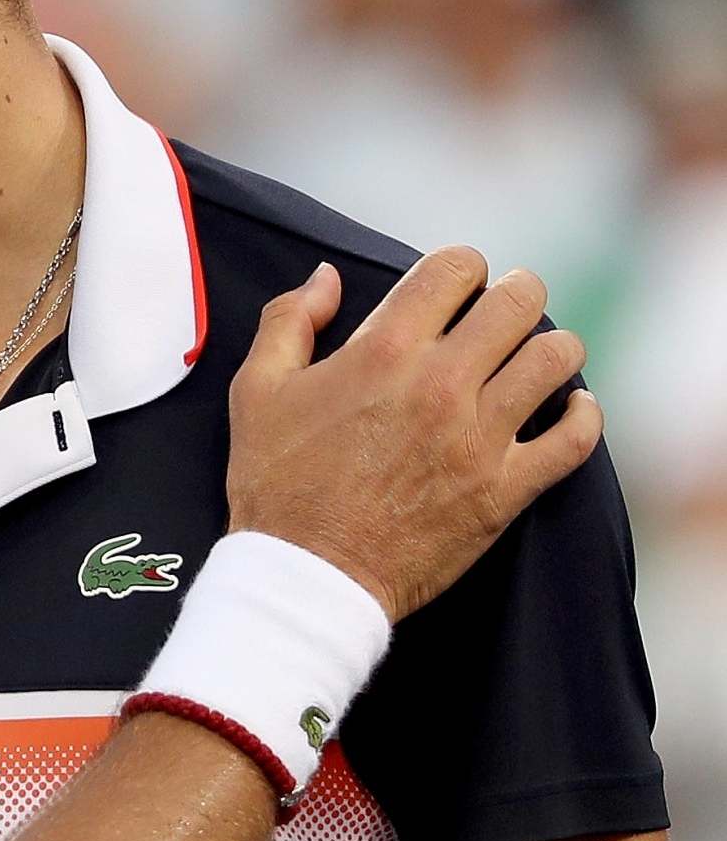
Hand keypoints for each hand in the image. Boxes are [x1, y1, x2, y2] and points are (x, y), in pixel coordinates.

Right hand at [227, 248, 600, 622]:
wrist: (307, 574)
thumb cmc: (277, 482)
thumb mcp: (257, 389)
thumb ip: (289, 320)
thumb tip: (327, 278)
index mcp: (383, 351)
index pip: (454, 268)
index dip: (460, 265)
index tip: (456, 285)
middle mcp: (440, 385)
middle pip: (518, 302)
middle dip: (516, 292)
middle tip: (504, 308)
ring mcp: (480, 438)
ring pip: (556, 359)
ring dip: (552, 347)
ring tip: (535, 356)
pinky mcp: (505, 489)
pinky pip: (575, 438)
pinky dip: (583, 415)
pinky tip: (569, 408)